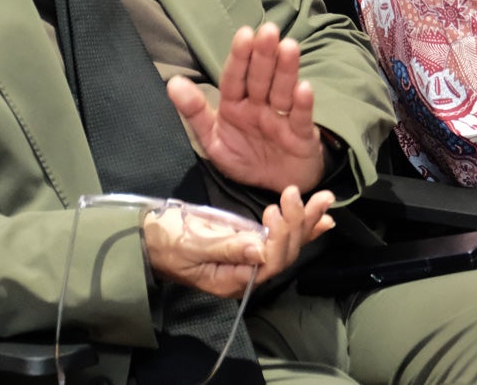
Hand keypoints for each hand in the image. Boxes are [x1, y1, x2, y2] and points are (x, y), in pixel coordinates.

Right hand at [141, 185, 335, 297]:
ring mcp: (252, 258)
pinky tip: (324, 218)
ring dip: (307, 221)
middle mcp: (247, 273)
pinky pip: (282, 237)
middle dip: (299, 224)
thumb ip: (226, 247)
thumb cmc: (166, 241)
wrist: (152, 234)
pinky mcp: (253, 241)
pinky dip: (304, 226)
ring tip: (324, 200)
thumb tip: (259, 249)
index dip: (279, 238)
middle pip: (284, 253)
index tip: (274, 211)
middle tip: (301, 195)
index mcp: (232, 280)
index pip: (269, 263)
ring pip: (289, 244)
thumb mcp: (191, 244)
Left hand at [167, 23, 327, 195]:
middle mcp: (260, 106)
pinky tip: (304, 88)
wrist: (278, 185)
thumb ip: (195, 112)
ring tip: (289, 47)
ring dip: (286, 70)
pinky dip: (303, 104)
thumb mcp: (213, 141)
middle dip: (264, 55)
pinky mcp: (301, 134)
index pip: (235, 77)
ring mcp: (282, 118)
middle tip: (268, 31)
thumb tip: (173, 82)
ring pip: (283, 90)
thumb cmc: (246, 158)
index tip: (244, 34)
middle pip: (261, 78)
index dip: (240, 57)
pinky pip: (300, 118)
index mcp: (236, 104)